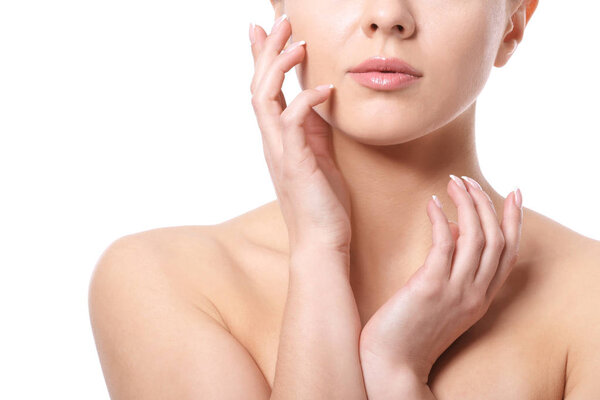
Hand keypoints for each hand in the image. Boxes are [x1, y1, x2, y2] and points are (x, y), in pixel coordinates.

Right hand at [249, 16, 352, 258]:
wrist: (322, 242)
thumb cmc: (323, 203)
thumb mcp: (319, 156)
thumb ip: (313, 128)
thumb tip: (317, 98)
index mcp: (278, 139)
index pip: (265, 90)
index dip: (262, 58)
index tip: (265, 29)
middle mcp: (272, 142)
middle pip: (259, 85)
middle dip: (268, 50)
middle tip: (281, 21)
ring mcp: (280, 152)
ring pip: (266, 98)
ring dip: (279, 67)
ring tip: (299, 43)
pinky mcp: (295, 163)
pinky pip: (294, 123)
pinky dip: (306, 101)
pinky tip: (326, 89)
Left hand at [359, 175, 522, 383]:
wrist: (392, 364)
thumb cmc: (410, 331)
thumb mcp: (443, 301)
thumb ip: (455, 270)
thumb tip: (457, 230)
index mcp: (481, 298)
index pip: (509, 253)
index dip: (514, 221)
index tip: (514, 193)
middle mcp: (475, 294)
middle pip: (497, 239)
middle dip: (486, 203)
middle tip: (468, 181)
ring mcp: (456, 291)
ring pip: (477, 236)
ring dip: (467, 203)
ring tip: (453, 183)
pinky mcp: (430, 287)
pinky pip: (445, 243)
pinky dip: (442, 218)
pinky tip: (432, 203)